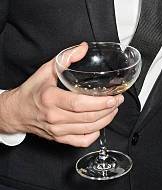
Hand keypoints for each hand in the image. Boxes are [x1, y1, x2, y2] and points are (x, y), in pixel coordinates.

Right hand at [0, 42, 123, 146]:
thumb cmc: (32, 91)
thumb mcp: (46, 70)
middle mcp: (54, 117)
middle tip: (118, 100)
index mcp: (51, 99)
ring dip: (105, 120)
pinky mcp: (58, 138)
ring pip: (87, 130)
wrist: (16, 111)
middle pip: (87, 118)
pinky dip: (93, 135)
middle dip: (108, 110)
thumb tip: (82, 48)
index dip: (99, 103)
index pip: (79, 104)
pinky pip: (80, 141)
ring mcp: (57, 130)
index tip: (112, 97)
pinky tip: (100, 125)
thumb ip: (66, 58)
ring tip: (113, 110)